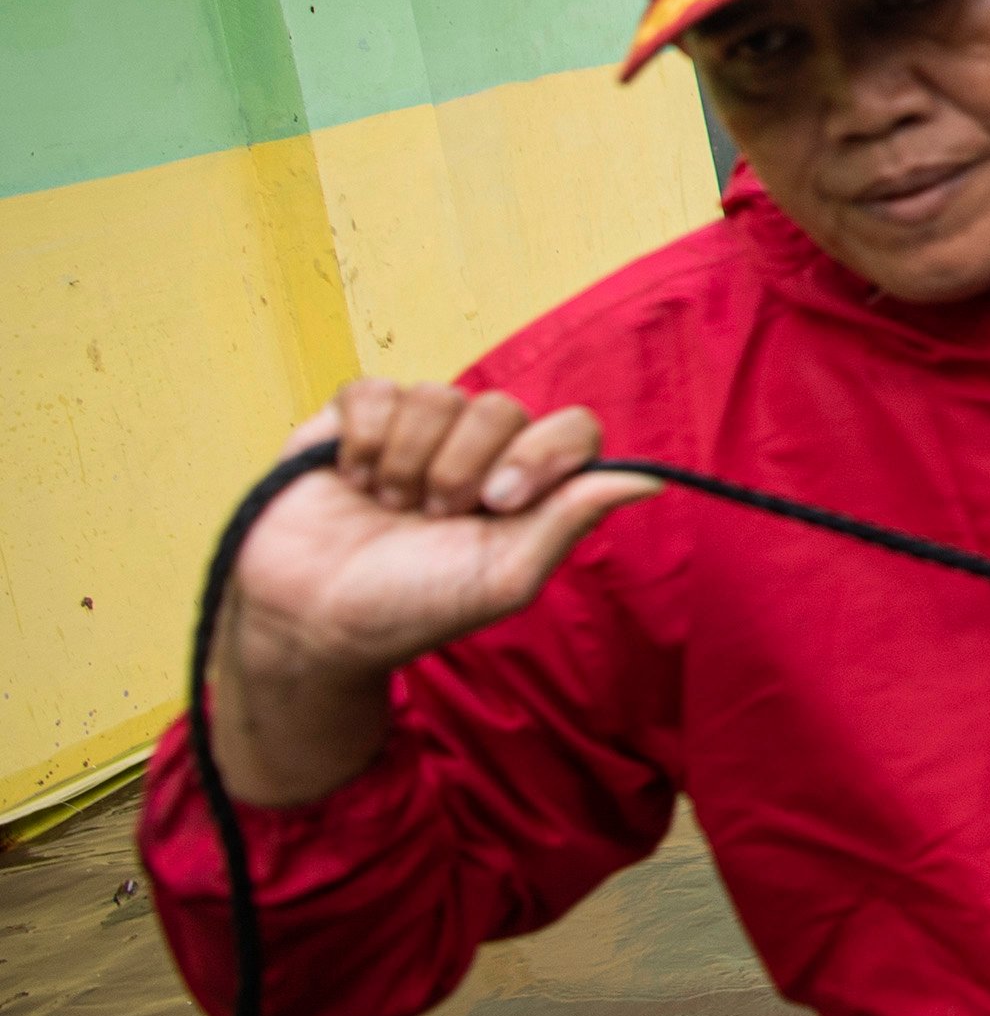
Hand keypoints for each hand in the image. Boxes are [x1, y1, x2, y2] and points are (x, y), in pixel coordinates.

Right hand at [211, 382, 660, 805]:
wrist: (313, 625)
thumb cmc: (412, 608)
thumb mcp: (503, 578)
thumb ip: (571, 520)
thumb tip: (651, 480)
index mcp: (526, 483)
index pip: (573, 427)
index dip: (543, 453)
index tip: (500, 501)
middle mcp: (478, 448)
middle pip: (501, 408)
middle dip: (462, 468)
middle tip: (432, 517)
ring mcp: (416, 430)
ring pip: (437, 396)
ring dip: (410, 461)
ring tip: (390, 507)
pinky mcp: (353, 421)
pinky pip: (374, 391)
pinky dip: (364, 438)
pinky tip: (353, 479)